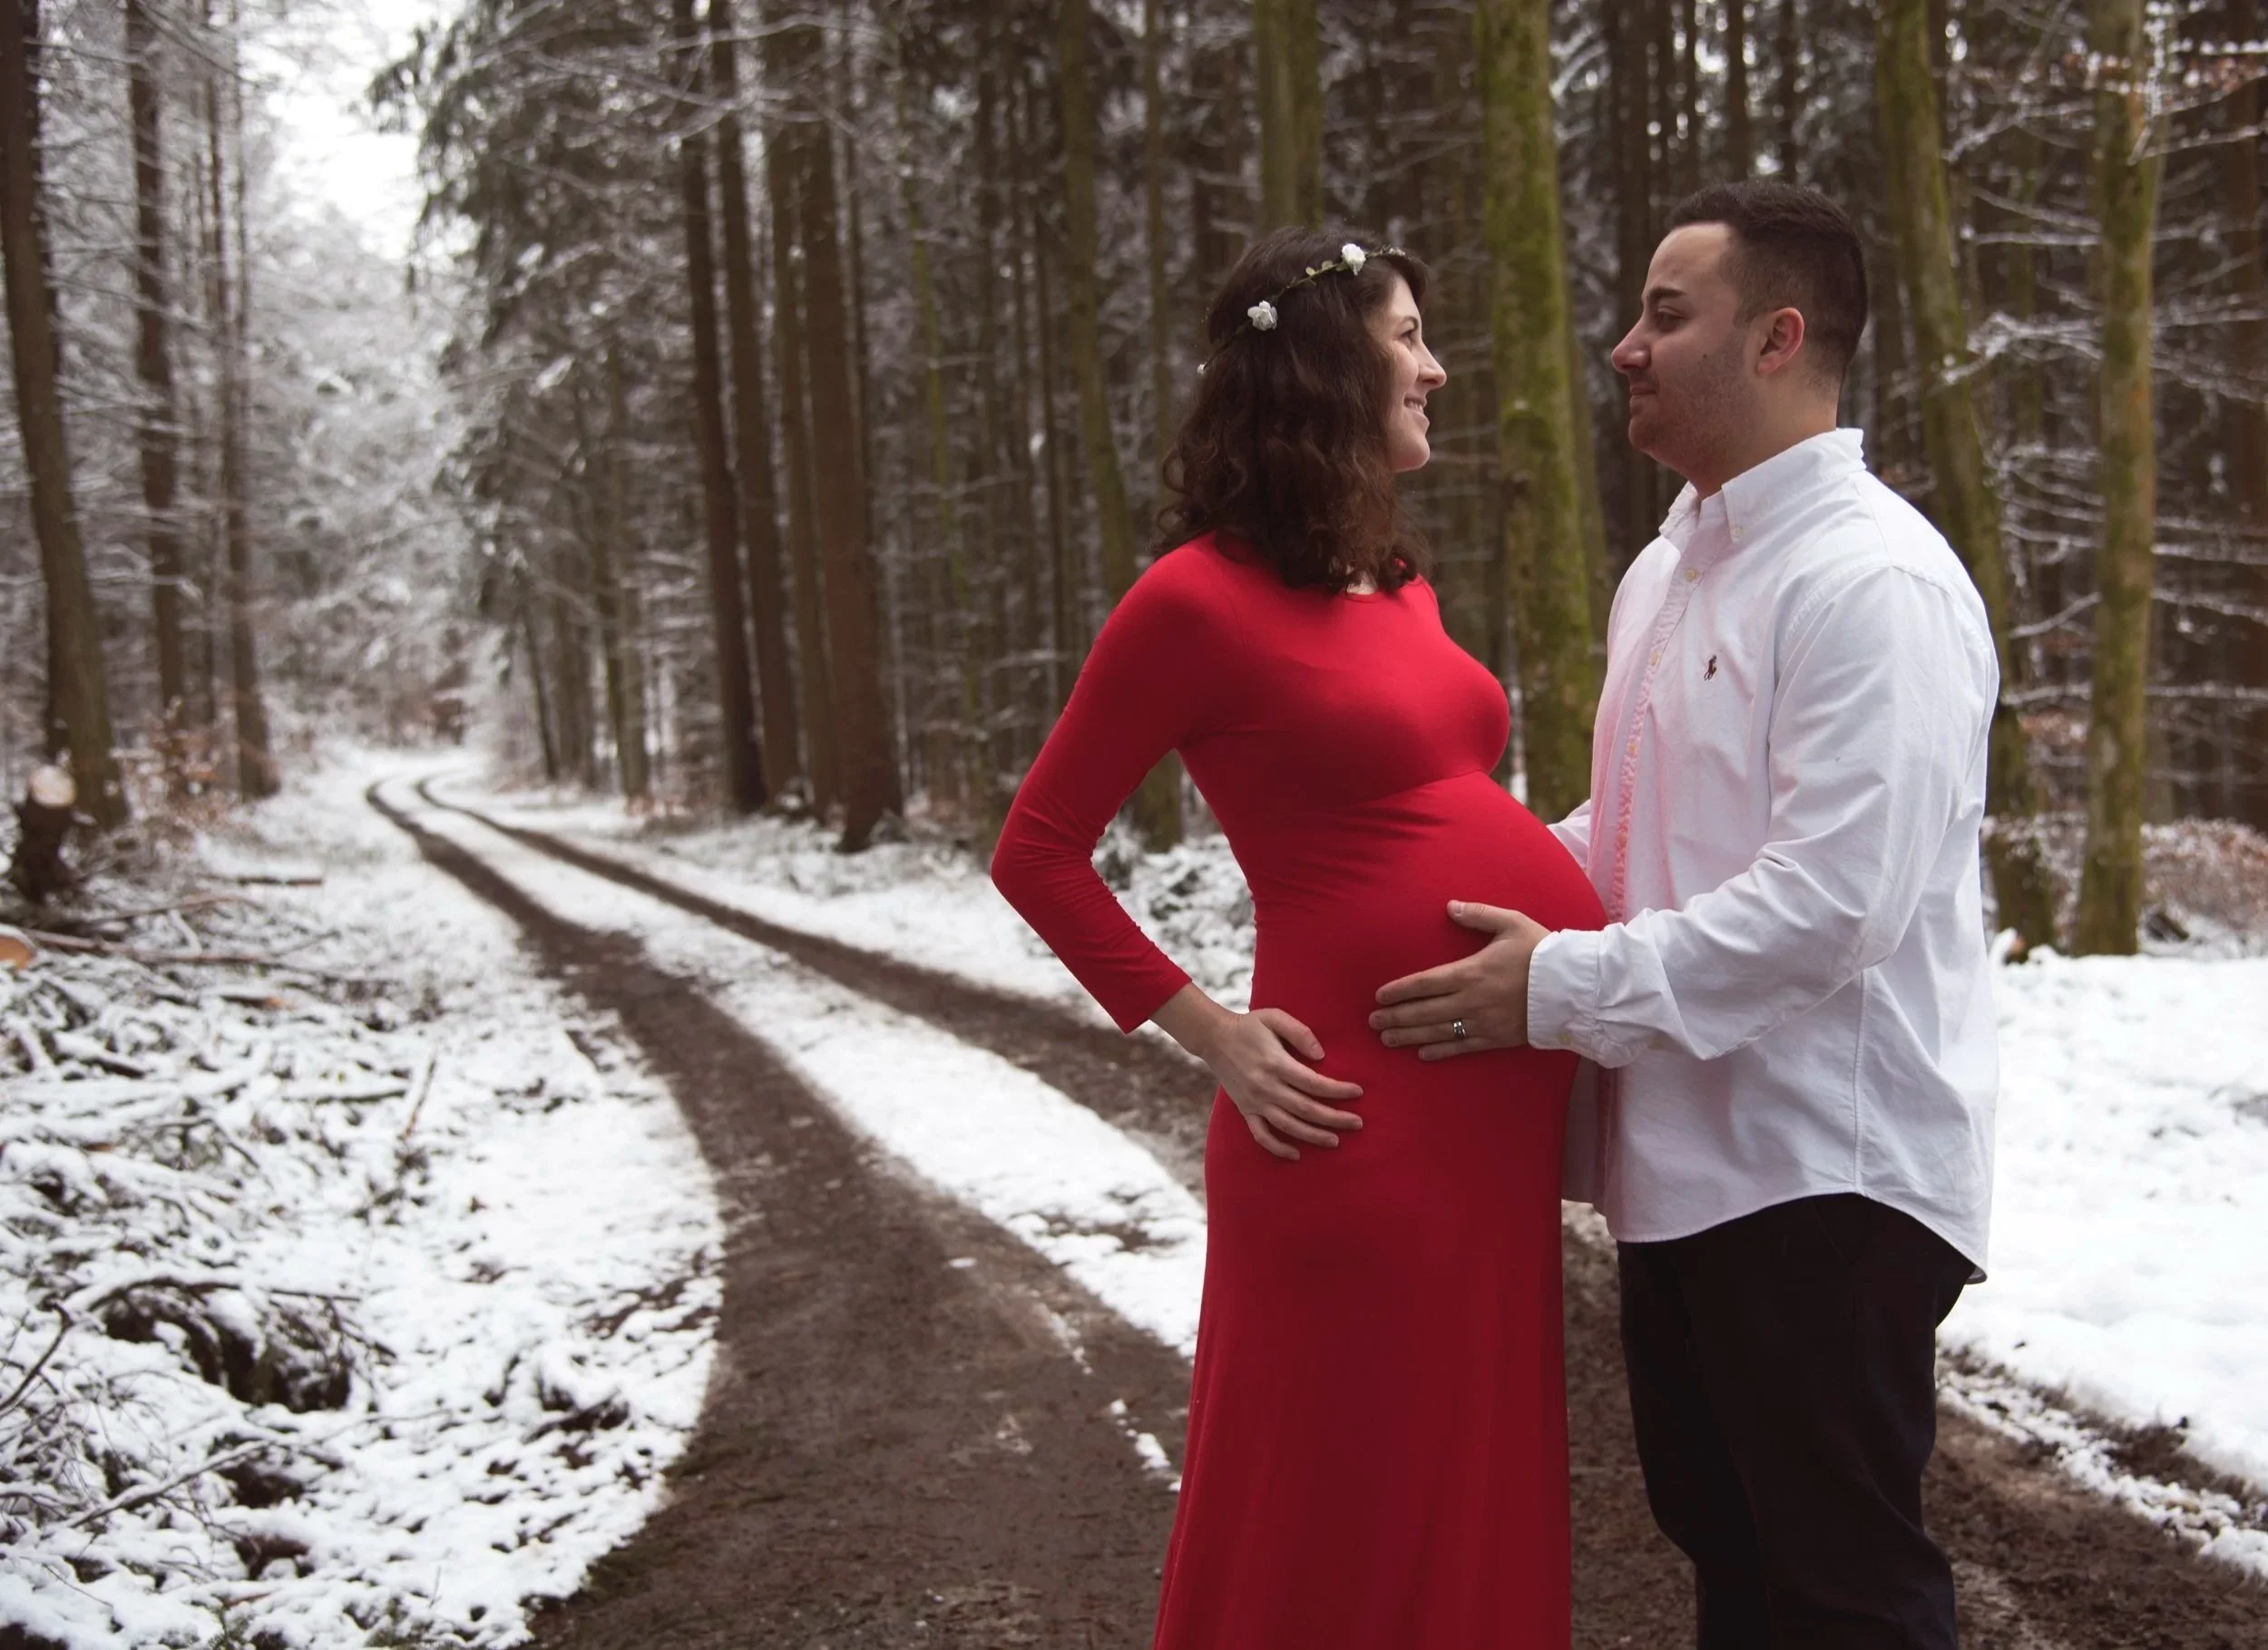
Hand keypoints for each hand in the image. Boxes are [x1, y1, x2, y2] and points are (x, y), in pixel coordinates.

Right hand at [1153, 986, 1362, 1160]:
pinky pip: (1261, 1135)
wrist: (1214, 1038)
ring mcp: (1254, 1101)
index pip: (1313, 1083)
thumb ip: (1300, 1032)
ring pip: (1288, 1126)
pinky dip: (1278, 1148)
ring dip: (1313, 1136)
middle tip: (1357, 1123)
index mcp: (1276, 1063)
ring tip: (1336, 1141)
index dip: (1338, 1091)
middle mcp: (1266, 1086)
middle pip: (1306, 1109)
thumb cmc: (1249, 1026)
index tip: (1358, 1092)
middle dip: (1335, 1118)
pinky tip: (1296, 1154)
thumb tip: (1322, 1056)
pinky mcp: (1245, 1110)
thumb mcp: (1274, 1018)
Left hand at [1370, 901, 1548, 1059]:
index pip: (1425, 983)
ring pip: (1437, 1032)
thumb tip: (1450, 906)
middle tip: (1372, 1023)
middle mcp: (1471, 1001)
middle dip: (1395, 1017)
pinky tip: (1422, 1054)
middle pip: (1424, 1012)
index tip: (1379, 996)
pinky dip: (1440, 1051)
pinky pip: (1462, 1048)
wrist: (1572, 987)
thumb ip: (1478, 914)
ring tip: (1387, 1040)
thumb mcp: (1511, 923)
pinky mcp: (1496, 1040)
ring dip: (1409, 1036)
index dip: (1399, 991)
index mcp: (1471, 972)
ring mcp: (1482, 1023)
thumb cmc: (1541, 951)